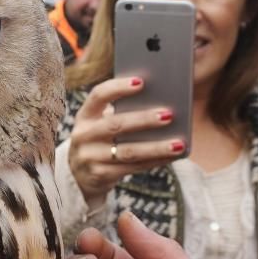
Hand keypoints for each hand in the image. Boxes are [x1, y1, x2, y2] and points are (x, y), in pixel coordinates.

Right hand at [68, 77, 183, 207]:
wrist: (78, 176)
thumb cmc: (100, 141)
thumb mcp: (100, 124)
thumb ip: (120, 113)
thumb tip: (161, 103)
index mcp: (85, 115)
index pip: (99, 95)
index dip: (119, 88)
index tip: (142, 82)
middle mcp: (83, 135)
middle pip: (116, 125)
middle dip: (144, 120)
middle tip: (169, 115)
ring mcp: (90, 157)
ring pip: (128, 152)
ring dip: (156, 147)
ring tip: (178, 143)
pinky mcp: (100, 175)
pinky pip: (133, 167)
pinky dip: (155, 161)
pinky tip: (172, 156)